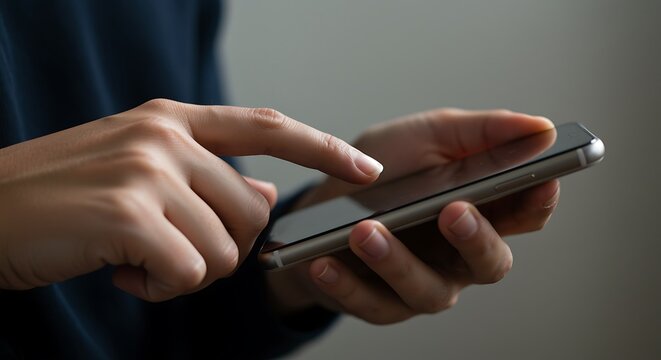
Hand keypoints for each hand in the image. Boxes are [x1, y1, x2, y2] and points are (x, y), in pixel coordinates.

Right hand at [0, 99, 382, 300]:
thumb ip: (210, 177)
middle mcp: (166, 137)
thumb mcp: (141, 171)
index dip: (323, 148)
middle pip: (253, 212)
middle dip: (222, 247)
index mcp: (173, 120)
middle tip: (168, 252)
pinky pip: (190, 272)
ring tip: (138, 260)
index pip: (268, 127)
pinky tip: (124, 274)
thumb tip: (272, 192)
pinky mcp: (129, 214)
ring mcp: (147, 171)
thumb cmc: (63, 196)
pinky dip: (163, 287)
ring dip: (187, 271)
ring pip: (225, 249)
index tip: (366, 170)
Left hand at [267, 109, 559, 323]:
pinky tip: (324, 261)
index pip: (526, 213)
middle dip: (476, 239)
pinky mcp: (381, 304)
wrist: (321, 205)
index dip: (540, 199)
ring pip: (428, 290)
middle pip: (490, 262)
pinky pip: (370, 303)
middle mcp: (458, 254)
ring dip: (398, 261)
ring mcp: (422, 282)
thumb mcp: (426, 136)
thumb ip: (479, 133)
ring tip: (366, 231)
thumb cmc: (384, 170)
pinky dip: (346, 284)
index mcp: (480, 209)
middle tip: (452, 210)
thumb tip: (541, 127)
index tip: (542, 179)